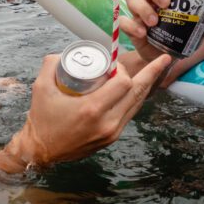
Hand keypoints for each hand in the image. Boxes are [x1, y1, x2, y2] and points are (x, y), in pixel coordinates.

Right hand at [4, 52, 170, 166]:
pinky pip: (130, 114)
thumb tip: (62, 52)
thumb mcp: (41, 87)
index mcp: (92, 109)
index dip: (123, 68)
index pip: (123, 83)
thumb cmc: (41, 118)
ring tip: (157, 71)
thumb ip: (50, 64)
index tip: (113, 62)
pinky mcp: (112, 138)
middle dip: (152, 73)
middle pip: (138, 92)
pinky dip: (135, 99)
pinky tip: (139, 89)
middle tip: (163, 58)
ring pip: (137, 104)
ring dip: (146, 86)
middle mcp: (107, 123)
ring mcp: (112, 133)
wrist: (40, 151)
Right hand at [120, 0, 203, 62]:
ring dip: (142, 8)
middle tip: (166, 2)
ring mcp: (138, 12)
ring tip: (154, 21)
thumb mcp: (198, 29)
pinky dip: (132, 26)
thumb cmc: (181, 36)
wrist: (166, 57)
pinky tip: (142, 33)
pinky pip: (124, 22)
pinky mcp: (131, 27)